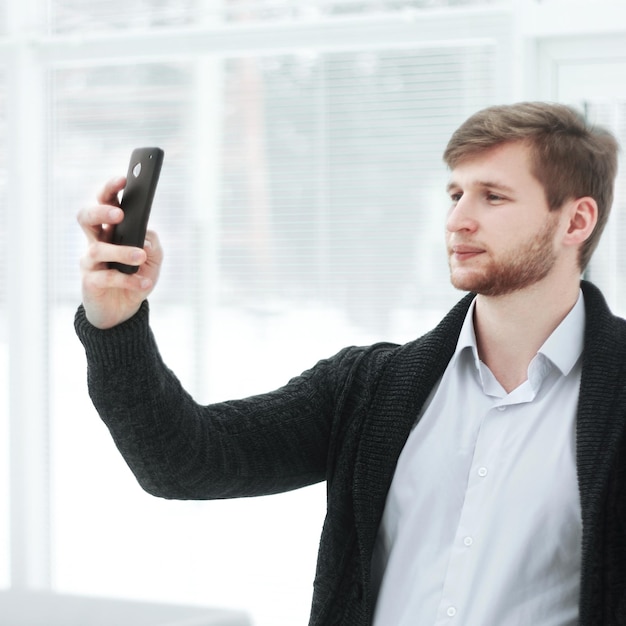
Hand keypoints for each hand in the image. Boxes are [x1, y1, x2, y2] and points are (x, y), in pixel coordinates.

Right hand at [77, 177, 163, 328]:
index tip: (125, 178)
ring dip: (122, 251)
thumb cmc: (137, 276)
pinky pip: (107, 277)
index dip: (111, 188)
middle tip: (120, 214)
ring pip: (97, 249)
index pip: (106, 202)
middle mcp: (96, 240)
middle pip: (86, 216)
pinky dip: (129, 279)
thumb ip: (153, 244)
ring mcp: (90, 262)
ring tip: (141, 257)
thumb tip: (145, 241)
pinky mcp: (90, 282)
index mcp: (111, 229)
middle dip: (101, 210)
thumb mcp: (153, 259)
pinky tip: (144, 282)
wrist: (123, 309)